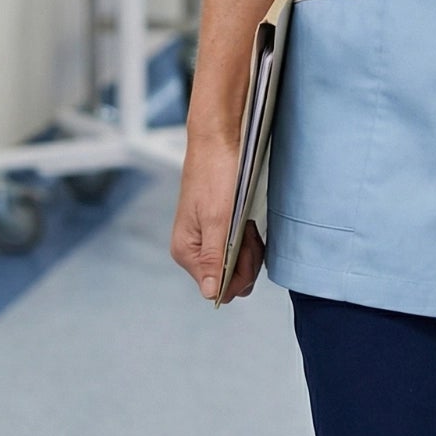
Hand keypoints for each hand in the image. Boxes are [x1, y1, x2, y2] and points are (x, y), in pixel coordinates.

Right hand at [170, 133, 263, 303]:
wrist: (219, 139)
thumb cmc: (216, 174)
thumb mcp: (218, 220)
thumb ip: (214, 259)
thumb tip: (211, 295)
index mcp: (187, 251)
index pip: (218, 288)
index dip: (238, 273)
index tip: (245, 245)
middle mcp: (194, 249)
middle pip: (229, 278)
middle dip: (246, 259)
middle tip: (248, 230)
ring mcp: (207, 239)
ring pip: (237, 263)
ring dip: (249, 246)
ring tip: (246, 221)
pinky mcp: (219, 227)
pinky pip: (238, 246)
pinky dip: (247, 236)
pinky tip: (247, 220)